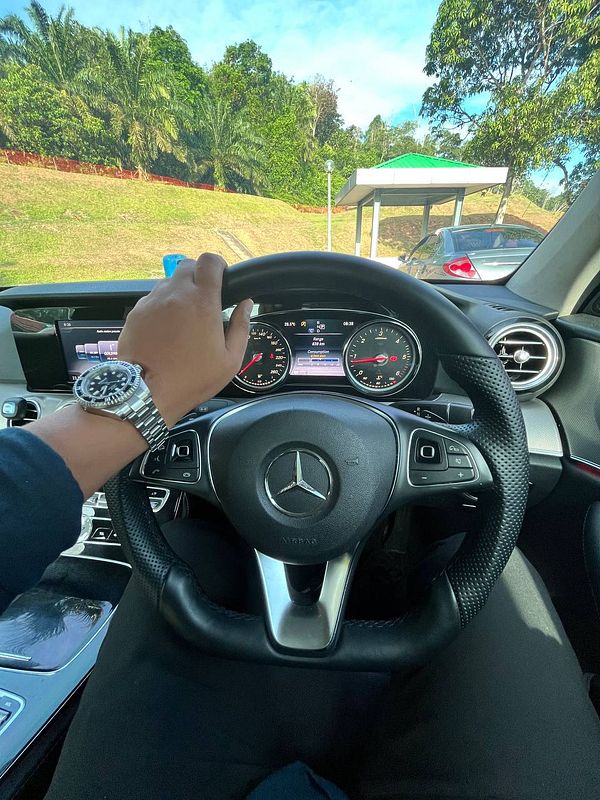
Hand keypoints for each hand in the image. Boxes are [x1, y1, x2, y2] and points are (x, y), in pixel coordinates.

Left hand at [118, 253, 251, 426]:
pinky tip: (165, 330)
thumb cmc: (191, 379)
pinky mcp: (135, 312)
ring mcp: (152, 301)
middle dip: (198, 277)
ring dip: (179, 293)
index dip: (218, 266)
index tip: (222, 280)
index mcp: (202, 301)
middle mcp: (175, 294)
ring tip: (184, 319)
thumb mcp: (230, 360)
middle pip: (188, 265)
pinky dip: (161, 307)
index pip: (210, 260)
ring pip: (168, 282)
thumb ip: (241, 326)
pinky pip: (152, 299)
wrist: (146, 393)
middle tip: (204, 301)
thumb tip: (246, 305)